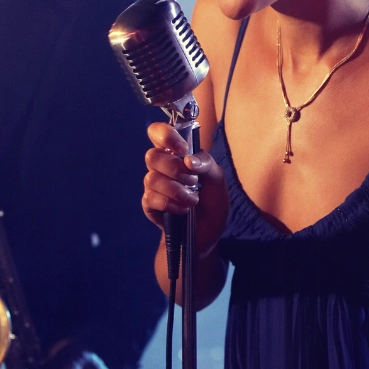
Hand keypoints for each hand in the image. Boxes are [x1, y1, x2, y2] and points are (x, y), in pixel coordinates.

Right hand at [142, 122, 228, 258]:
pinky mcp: (150, 205)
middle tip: (192, 181)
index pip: (158, 132)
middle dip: (174, 169)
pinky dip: (169, 204)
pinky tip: (182, 210)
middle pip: (152, 156)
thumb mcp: (218, 182)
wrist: (206, 235)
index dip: (166, 135)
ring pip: (151, 178)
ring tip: (192, 200)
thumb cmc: (212, 204)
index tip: (182, 149)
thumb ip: (207, 165)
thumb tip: (189, 160)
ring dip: (175, 190)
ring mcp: (154, 186)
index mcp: (177, 155)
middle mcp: (162, 167)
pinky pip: (150, 198)